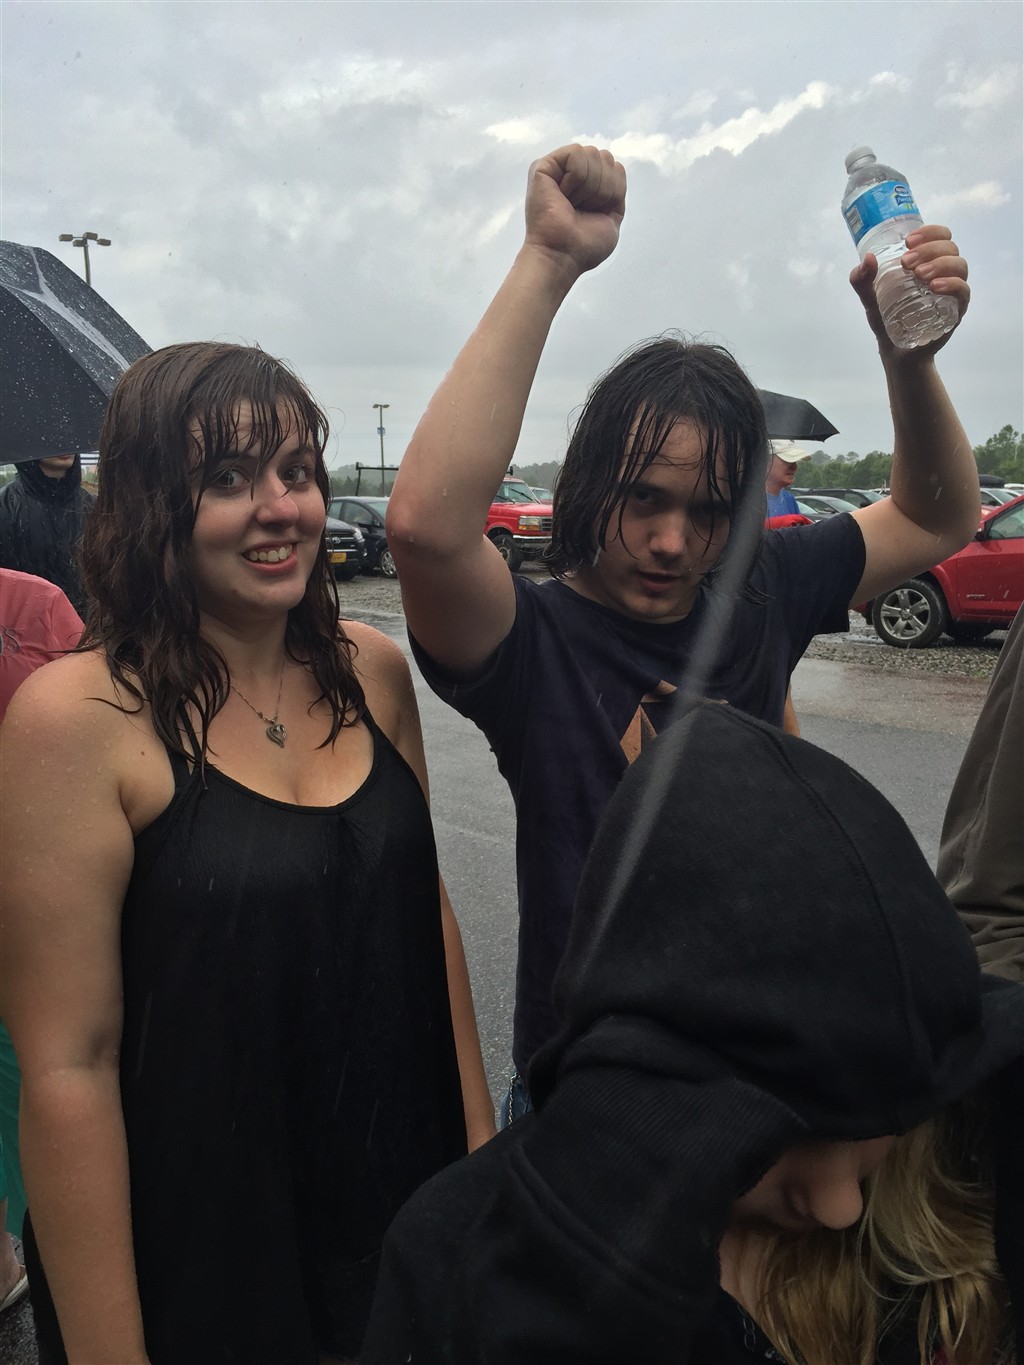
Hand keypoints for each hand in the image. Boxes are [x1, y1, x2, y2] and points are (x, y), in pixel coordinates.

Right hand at [524, 144, 625, 273]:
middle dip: (603, 188)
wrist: (563, 255)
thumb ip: (617, 190)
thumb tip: (615, 165)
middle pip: (606, 157)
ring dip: (589, 186)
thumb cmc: (583, 245)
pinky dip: (576, 177)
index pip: (616, 167)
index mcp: (587, 185)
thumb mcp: (613, 216)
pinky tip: (563, 194)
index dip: (613, 191)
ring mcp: (557, 169)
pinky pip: (576, 154)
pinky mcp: (543, 167)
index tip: (596, 212)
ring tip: (571, 204)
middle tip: (582, 209)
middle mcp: (572, 174)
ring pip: (593, 153)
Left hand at [849, 224, 969, 359]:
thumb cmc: (887, 320)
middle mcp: (944, 274)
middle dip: (930, 249)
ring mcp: (952, 292)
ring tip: (919, 275)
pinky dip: (952, 284)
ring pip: (960, 265)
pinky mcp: (955, 311)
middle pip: (950, 248)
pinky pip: (963, 291)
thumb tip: (867, 259)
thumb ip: (862, 281)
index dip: (929, 232)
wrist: (895, 353)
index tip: (908, 241)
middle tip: (907, 262)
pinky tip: (934, 287)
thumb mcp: (870, 299)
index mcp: (928, 263)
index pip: (940, 236)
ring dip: (940, 264)